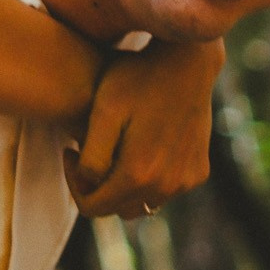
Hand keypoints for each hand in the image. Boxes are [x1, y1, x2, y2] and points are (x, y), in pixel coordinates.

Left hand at [66, 37, 223, 216]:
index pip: (93, 208)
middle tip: (86, 152)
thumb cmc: (136, 79)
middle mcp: (166, 187)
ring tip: (113, 150)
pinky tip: (140, 147)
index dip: (74, 184)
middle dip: (97, 187)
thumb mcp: (103, 112)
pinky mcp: (199, 171)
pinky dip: (150, 178)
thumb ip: (92, 157)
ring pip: (142, 202)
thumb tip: (89, 185)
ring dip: (124, 186)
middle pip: (118, 208)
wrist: (186, 61)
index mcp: (138, 176)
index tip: (70, 151)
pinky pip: (166, 189)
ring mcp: (186, 181)